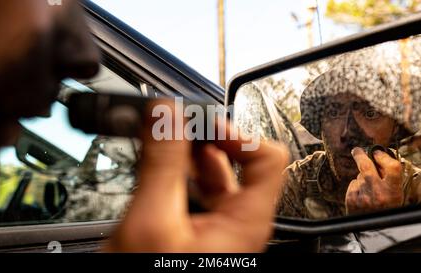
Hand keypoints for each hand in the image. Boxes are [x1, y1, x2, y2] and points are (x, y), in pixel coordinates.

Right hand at [104, 100, 288, 252]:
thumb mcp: (152, 222)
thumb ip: (162, 164)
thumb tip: (166, 115)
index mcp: (246, 221)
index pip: (267, 157)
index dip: (236, 133)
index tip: (201, 125)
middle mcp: (238, 224)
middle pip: (239, 162)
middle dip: (206, 140)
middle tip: (175, 130)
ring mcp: (218, 229)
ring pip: (216, 177)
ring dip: (190, 156)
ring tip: (163, 146)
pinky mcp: (197, 232)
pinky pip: (198, 192)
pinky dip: (179, 174)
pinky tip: (158, 172)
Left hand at [345, 147, 403, 214]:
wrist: (373, 229)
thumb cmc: (387, 207)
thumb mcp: (395, 194)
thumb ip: (389, 177)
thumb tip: (376, 156)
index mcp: (392, 192)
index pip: (392, 167)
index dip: (383, 157)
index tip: (377, 152)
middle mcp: (377, 194)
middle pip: (366, 166)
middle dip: (360, 155)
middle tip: (357, 150)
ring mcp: (362, 197)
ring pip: (359, 177)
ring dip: (363, 179)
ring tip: (369, 191)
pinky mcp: (351, 200)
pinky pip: (353, 185)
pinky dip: (357, 186)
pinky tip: (362, 196)